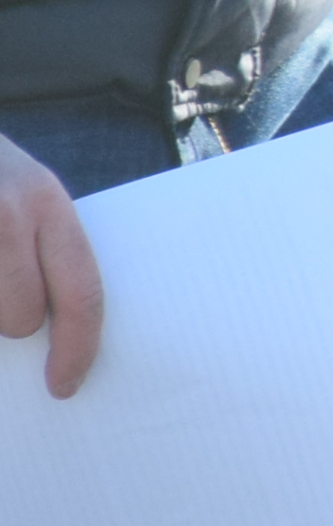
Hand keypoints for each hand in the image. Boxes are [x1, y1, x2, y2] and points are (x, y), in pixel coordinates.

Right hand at [0, 129, 104, 397]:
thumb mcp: (21, 191)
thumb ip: (41, 245)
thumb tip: (48, 329)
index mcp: (45, 200)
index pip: (81, 290)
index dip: (77, 347)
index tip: (65, 384)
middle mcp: (7, 213)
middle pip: (21, 317)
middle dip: (10, 324)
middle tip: (2, 292)